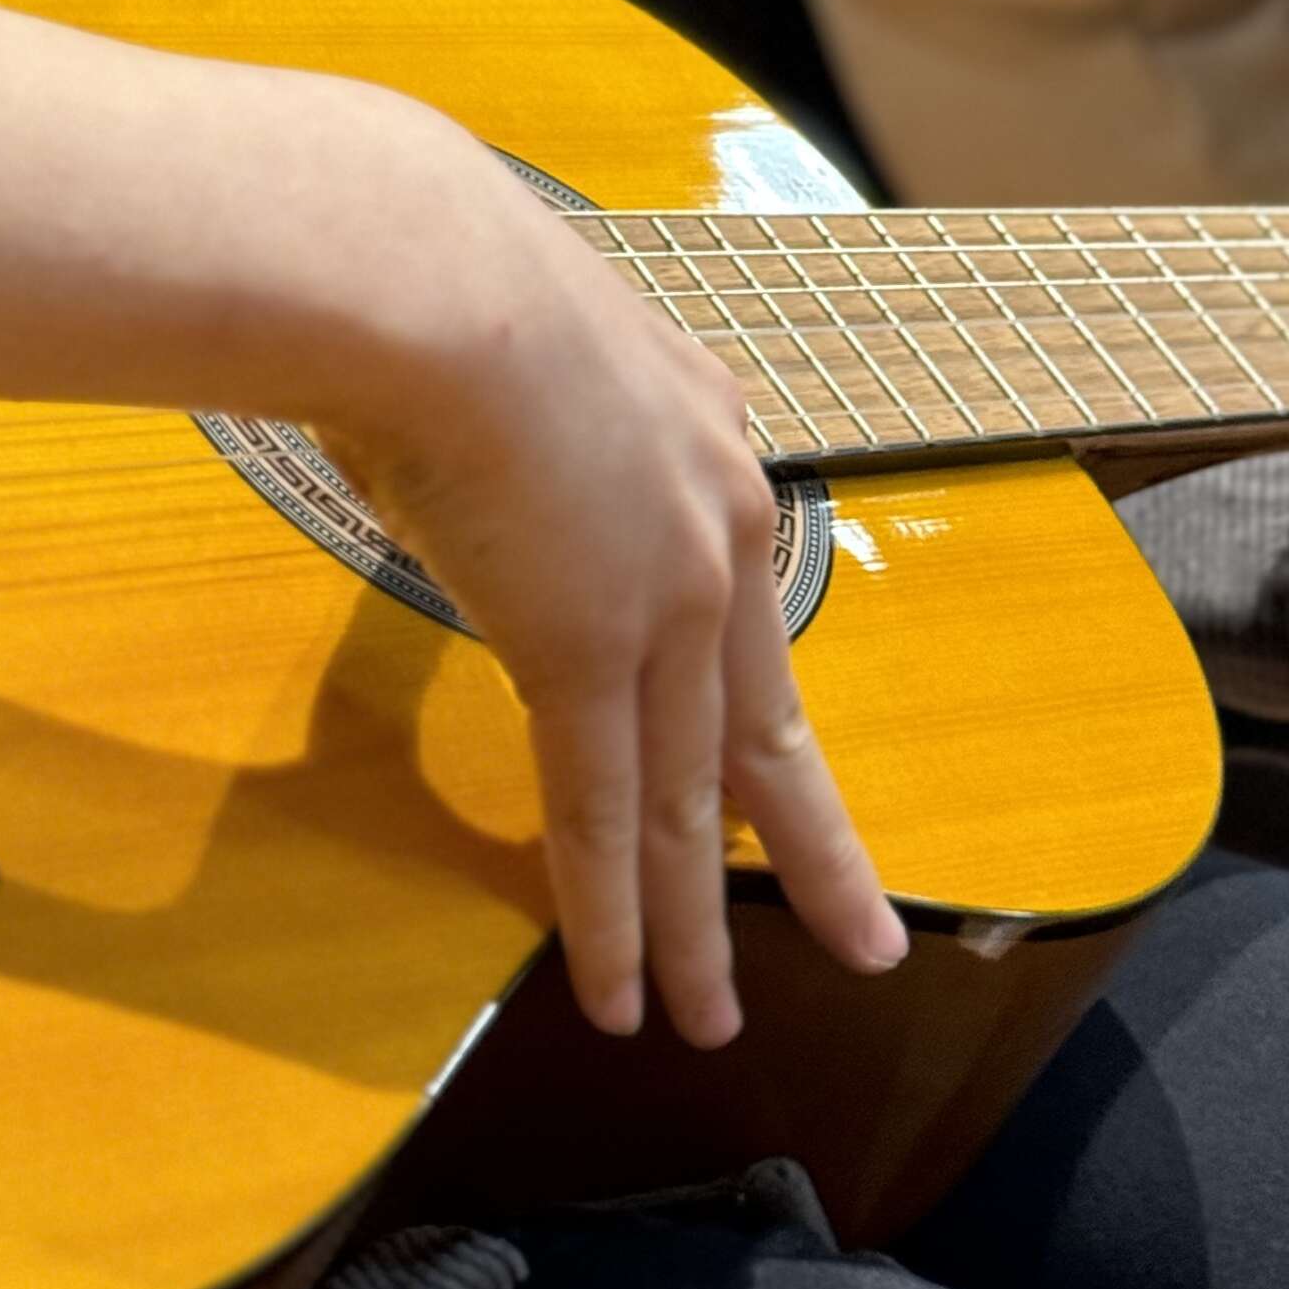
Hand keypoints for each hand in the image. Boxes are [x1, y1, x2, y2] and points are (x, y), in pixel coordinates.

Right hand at [328, 200, 905, 1048]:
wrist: (426, 275)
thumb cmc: (435, 275)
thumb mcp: (524, 333)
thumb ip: (526, 402)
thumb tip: (457, 428)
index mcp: (702, 434)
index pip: (743, 604)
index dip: (757, 698)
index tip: (777, 768)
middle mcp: (715, 522)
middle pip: (763, 723)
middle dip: (809, 844)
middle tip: (863, 939)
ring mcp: (662, 596)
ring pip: (690, 795)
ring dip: (696, 920)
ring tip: (714, 1012)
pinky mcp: (587, 652)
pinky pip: (603, 811)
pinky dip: (613, 913)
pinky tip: (623, 989)